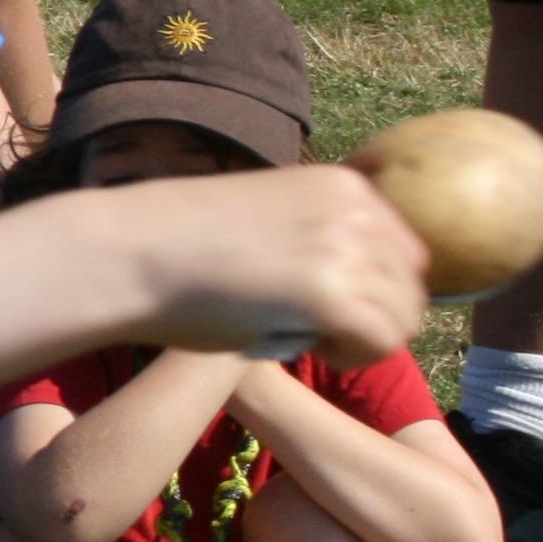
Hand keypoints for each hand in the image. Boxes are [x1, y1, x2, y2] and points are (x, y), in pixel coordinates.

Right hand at [103, 166, 428, 366]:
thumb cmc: (179, 246)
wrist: (130, 253)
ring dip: (360, 339)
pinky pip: (381, 343)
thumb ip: (317, 239)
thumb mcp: (268, 219)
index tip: (328, 309)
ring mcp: (346, 249)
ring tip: (305, 338)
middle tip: (314, 330)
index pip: (405, 250)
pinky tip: (307, 348)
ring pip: (401, 318)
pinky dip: (351, 356)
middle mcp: (354, 209)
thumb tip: (360, 284)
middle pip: (412, 287)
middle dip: (373, 317)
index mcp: (341, 184)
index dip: (376, 291)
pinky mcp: (331, 295)